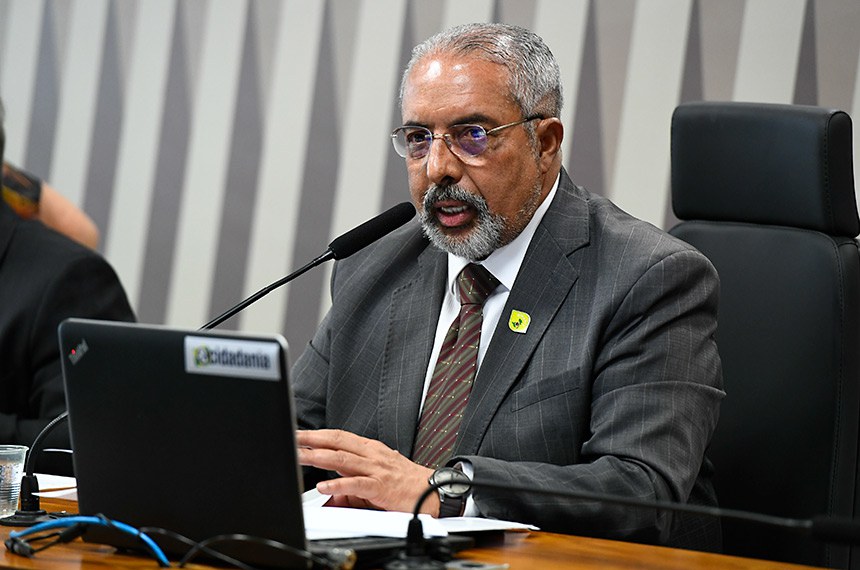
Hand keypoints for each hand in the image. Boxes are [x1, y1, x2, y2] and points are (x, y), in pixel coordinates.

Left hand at [296, 429, 439, 514]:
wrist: (434, 490)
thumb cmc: (407, 483)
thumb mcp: (376, 479)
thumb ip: (352, 483)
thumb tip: (332, 493)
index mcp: (370, 449)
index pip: (339, 436)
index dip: (318, 434)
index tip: (299, 434)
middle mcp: (371, 454)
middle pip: (337, 442)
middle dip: (312, 439)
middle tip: (293, 439)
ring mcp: (376, 469)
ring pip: (342, 459)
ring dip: (318, 457)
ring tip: (300, 457)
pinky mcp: (380, 486)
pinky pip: (356, 484)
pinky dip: (338, 483)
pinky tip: (323, 486)